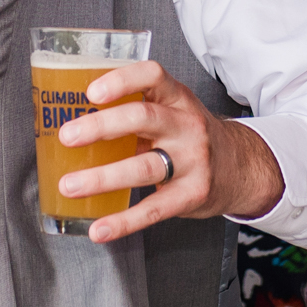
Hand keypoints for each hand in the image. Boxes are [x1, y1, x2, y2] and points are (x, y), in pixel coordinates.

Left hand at [54, 61, 285, 242]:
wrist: (240, 167)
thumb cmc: (188, 137)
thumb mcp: (171, 112)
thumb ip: (133, 113)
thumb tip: (71, 121)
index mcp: (177, 98)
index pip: (152, 76)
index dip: (121, 81)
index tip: (91, 92)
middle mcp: (187, 125)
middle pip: (142, 119)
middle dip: (100, 127)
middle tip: (66, 137)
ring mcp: (193, 161)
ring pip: (144, 167)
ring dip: (102, 178)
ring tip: (70, 185)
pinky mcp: (192, 194)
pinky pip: (154, 209)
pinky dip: (123, 222)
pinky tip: (100, 230)